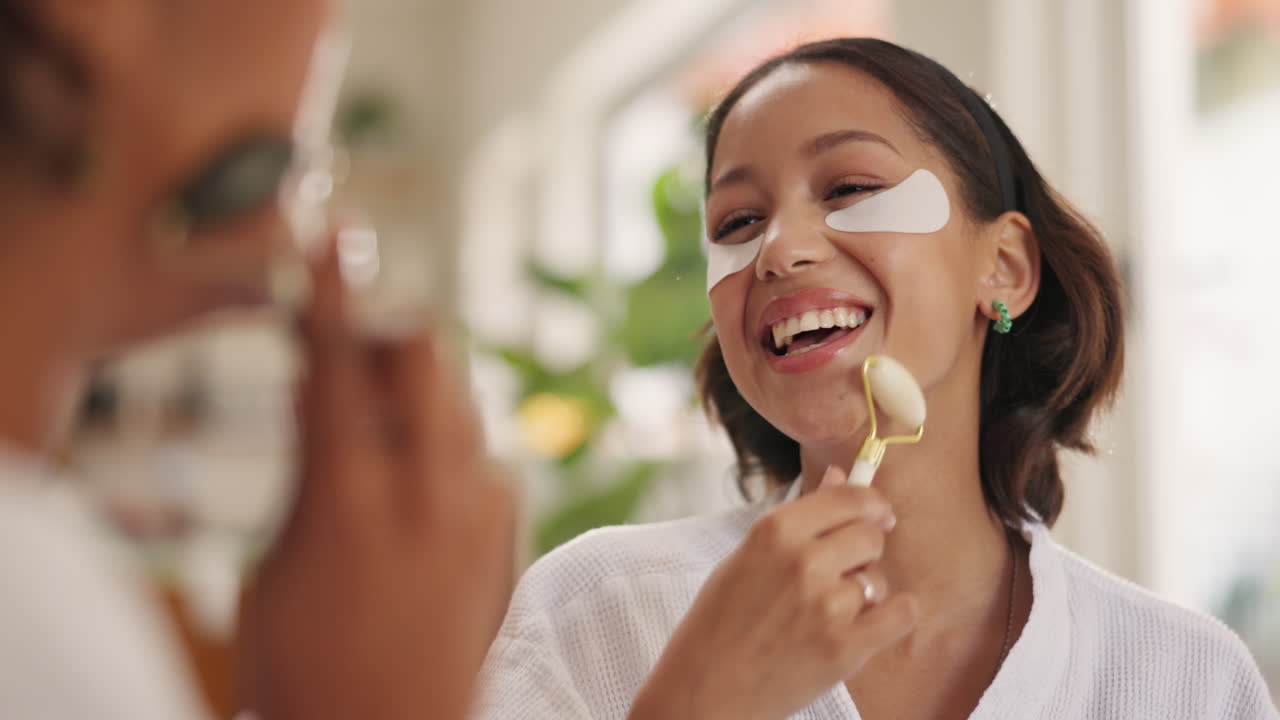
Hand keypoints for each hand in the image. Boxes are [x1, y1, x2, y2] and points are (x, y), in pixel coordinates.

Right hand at [238, 235, 515, 719]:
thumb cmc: (308, 670)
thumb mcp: (275, 565)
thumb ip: (306, 471)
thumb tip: (319, 396)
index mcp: (349, 500)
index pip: (335, 365)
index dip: (329, 292)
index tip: (332, 241)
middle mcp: (428, 494)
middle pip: (427, 353)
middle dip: (385, 337)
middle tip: (349, 359)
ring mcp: (481, 513)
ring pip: (461, 397)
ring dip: (418, 391)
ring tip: (376, 429)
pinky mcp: (510, 533)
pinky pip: (483, 453)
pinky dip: (448, 445)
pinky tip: (418, 484)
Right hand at [630, 466, 916, 719]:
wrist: (705, 689)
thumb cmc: (719, 622)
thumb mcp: (747, 557)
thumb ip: (798, 517)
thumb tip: (840, 477)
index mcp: (775, 531)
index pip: (850, 498)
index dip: (872, 503)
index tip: (877, 513)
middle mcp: (803, 561)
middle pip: (871, 535)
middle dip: (864, 550)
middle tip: (841, 572)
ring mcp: (826, 606)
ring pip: (880, 578)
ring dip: (865, 592)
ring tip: (827, 612)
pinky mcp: (845, 648)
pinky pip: (901, 614)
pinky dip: (891, 617)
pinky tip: (867, 624)